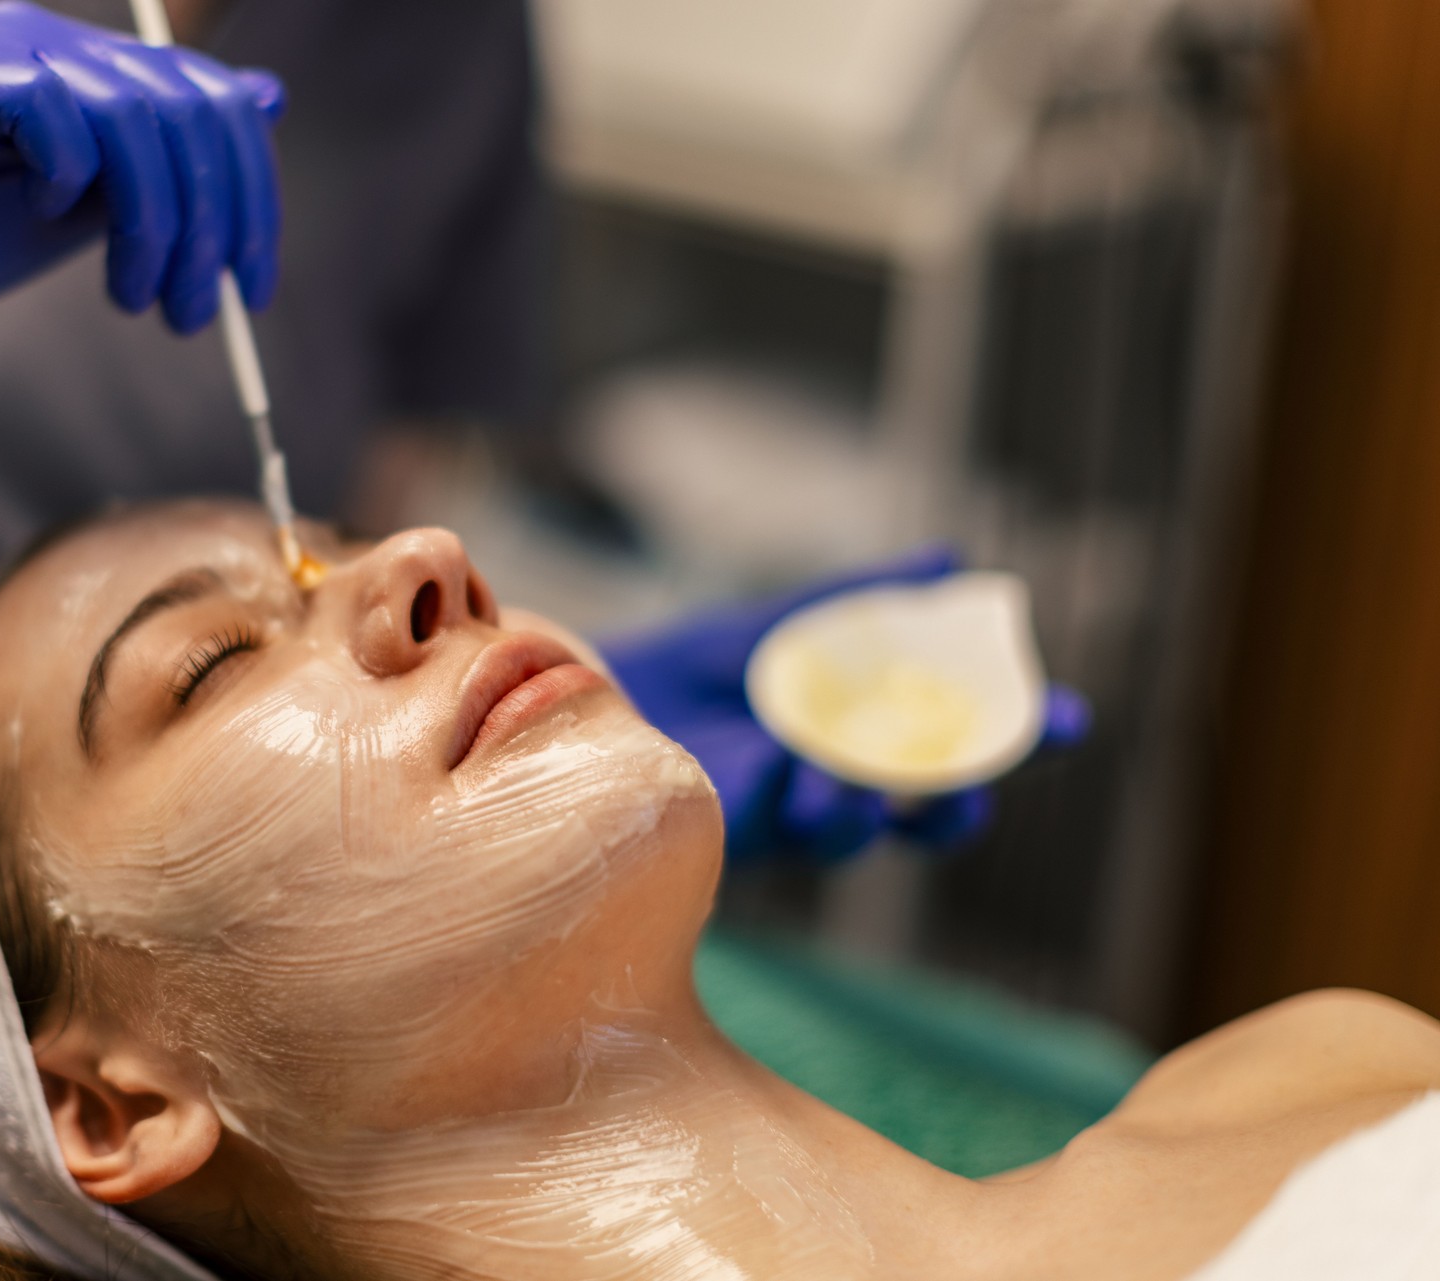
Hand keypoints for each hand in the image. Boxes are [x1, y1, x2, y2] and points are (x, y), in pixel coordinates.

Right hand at [0, 0, 283, 397]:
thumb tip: (264, 100)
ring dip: (153, 225)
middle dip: (211, 227)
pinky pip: (44, 106)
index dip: (253, 198)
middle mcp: (47, 41)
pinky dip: (67, 172)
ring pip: (132, 116)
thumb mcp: (82, 214)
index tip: (251, 290)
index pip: (212, 105)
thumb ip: (162, 170)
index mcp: (89, 70)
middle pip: (187, 111)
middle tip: (191, 315)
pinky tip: (43, 216)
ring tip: (132, 300)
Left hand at [599, 547, 1091, 862]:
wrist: (596, 691)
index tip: (1070, 718)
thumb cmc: (700, 669)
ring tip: (846, 766)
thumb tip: (947, 560)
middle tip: (960, 779)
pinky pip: (768, 819)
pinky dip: (784, 783)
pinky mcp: (725, 832)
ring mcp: (786, 820)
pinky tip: (781, 750)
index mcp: (874, 746)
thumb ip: (863, 601)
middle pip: (931, 819)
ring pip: (853, 835)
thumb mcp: (787, 625)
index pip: (969, 751)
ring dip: (863, 801)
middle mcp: (842, 793)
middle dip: (956, 800)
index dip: (1022, 739)